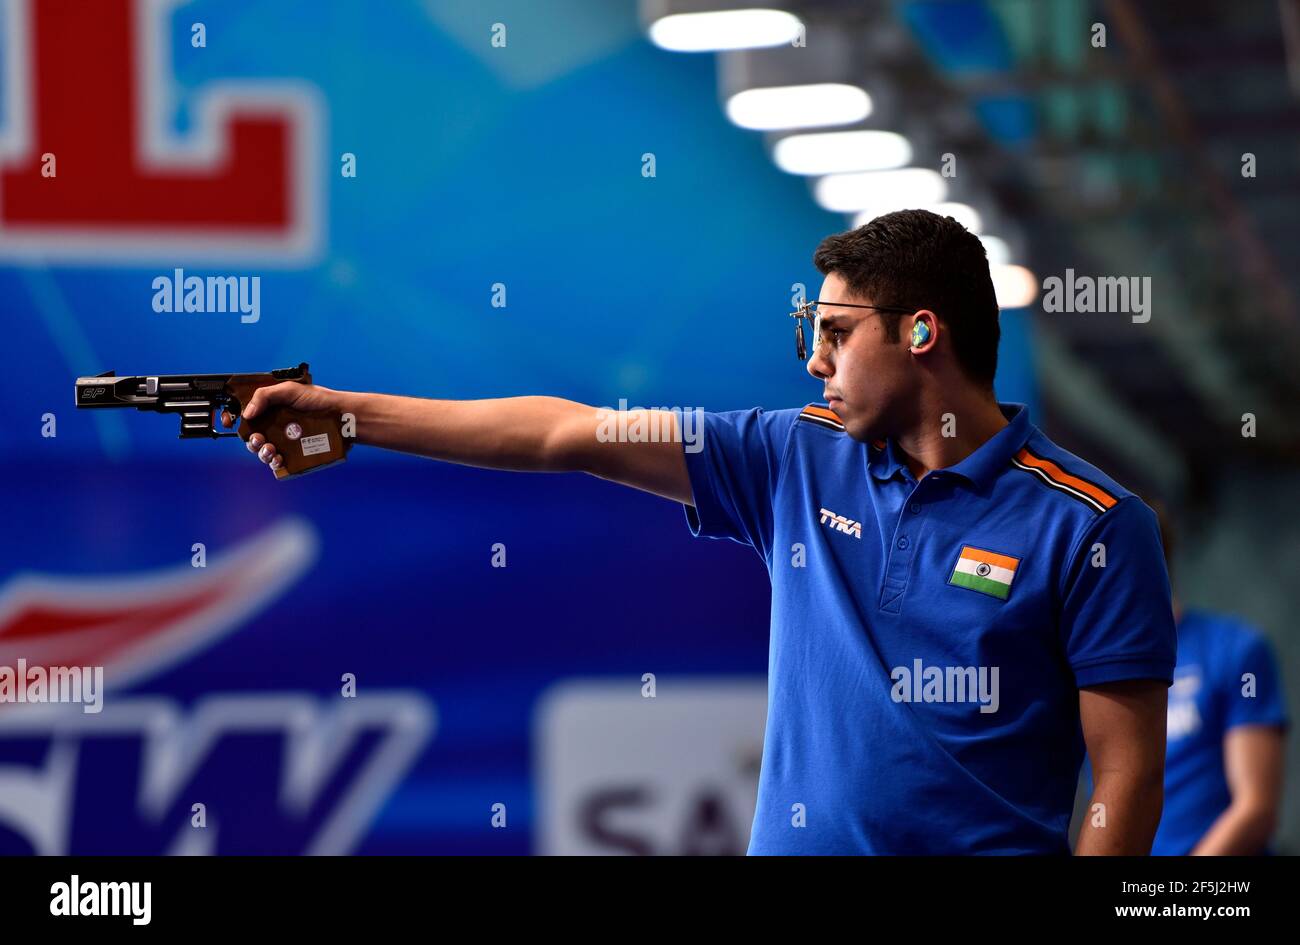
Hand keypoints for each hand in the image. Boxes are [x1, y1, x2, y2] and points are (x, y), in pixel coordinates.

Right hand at [220, 382, 337, 472]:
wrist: (342, 417)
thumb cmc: (319, 400)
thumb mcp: (289, 390)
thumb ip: (265, 396)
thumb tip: (247, 414)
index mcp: (270, 410)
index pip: (245, 417)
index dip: (233, 419)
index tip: (228, 421)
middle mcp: (275, 427)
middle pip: (252, 438)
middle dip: (251, 441)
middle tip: (259, 439)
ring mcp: (285, 443)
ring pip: (264, 453)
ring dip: (262, 453)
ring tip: (271, 450)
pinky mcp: (295, 456)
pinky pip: (279, 464)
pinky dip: (275, 464)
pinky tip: (279, 459)